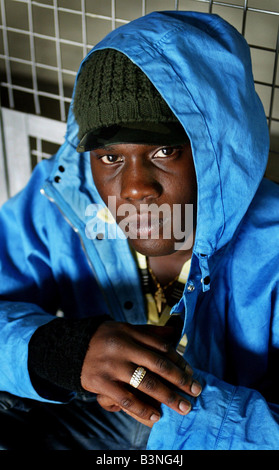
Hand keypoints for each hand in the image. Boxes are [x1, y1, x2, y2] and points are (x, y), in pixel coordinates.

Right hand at [81, 321, 200, 424]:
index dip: (179, 362)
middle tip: (196, 392)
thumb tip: (174, 333)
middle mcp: (123, 347)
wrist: (71, 347)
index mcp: (131, 333)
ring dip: (168, 397)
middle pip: (158, 365)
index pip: (162, 347)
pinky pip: (126, 399)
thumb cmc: (106, 339)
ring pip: (145, 383)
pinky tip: (156, 416)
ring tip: (183, 407)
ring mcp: (112, 365)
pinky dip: (143, 409)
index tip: (191, 374)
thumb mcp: (126, 329)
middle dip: (180, 381)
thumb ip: (149, 332)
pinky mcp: (101, 382)